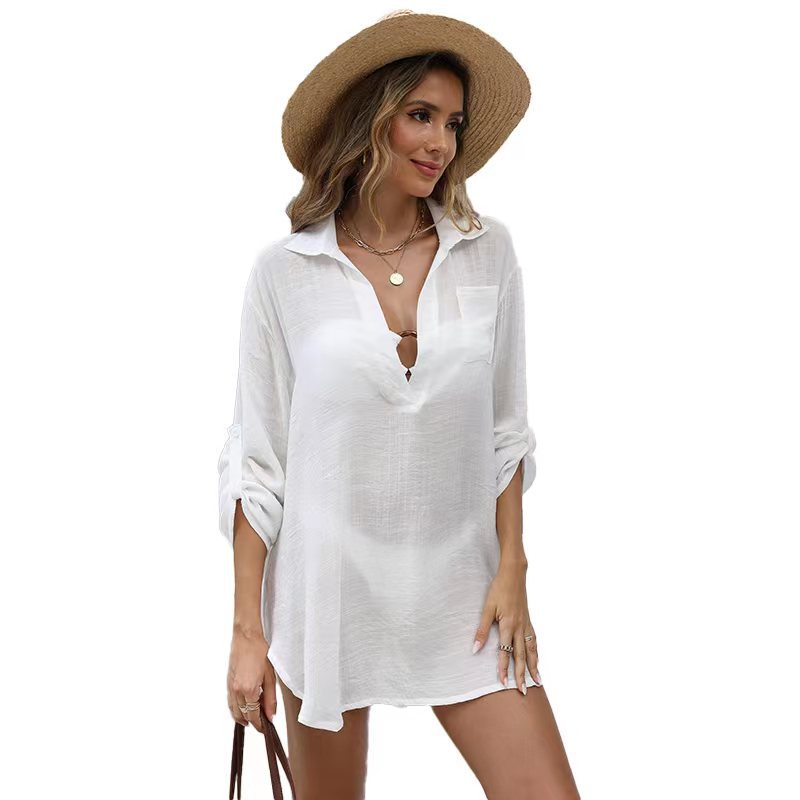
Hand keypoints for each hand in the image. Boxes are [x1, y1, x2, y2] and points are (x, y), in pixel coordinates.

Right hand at [227, 627, 275, 732]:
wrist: (246, 636)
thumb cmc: (260, 652)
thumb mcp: (270, 676)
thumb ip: (270, 698)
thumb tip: (271, 715)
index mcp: (249, 690)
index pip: (253, 716)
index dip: (260, 725)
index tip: (266, 728)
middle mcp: (237, 691)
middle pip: (243, 715)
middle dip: (252, 722)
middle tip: (262, 723)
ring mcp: (230, 687)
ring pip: (233, 711)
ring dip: (242, 717)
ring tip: (252, 719)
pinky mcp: (227, 682)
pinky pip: (230, 702)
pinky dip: (235, 709)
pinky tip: (242, 708)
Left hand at [473, 560, 541, 691]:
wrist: (514, 574)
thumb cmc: (498, 589)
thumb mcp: (487, 607)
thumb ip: (482, 629)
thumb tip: (475, 649)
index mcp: (508, 625)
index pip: (505, 652)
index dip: (504, 668)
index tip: (503, 683)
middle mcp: (520, 627)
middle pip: (521, 656)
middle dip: (522, 675)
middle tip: (524, 691)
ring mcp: (526, 624)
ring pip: (531, 650)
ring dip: (534, 666)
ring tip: (538, 681)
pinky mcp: (529, 620)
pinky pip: (534, 640)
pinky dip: (536, 652)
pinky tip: (537, 659)